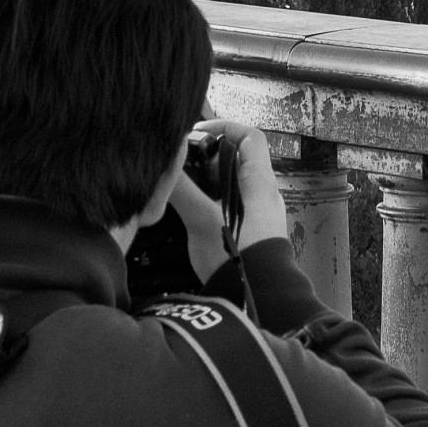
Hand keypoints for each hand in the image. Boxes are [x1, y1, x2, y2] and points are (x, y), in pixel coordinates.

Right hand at [170, 120, 288, 282]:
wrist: (262, 299)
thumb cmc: (239, 257)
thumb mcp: (204, 221)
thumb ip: (182, 192)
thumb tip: (163, 168)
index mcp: (260, 183)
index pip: (250, 137)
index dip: (226, 127)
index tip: (198, 133)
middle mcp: (264, 195)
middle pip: (237, 160)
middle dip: (208, 158)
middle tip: (183, 165)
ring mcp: (259, 215)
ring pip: (232, 185)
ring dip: (208, 183)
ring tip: (182, 191)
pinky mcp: (251, 233)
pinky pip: (231, 206)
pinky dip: (211, 203)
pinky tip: (191, 216)